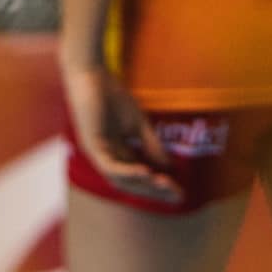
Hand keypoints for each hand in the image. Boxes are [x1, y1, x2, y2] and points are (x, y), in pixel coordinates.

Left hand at [61, 64, 181, 204]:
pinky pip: (110, 166)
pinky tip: (145, 171)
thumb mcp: (138, 124)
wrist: (91, 75)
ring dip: (143, 184)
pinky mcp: (91, 146)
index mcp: (118, 155)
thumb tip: (169, 167)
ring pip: (121, 180)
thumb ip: (151, 145)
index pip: (141, 178)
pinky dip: (127, 171)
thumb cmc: (111, 96)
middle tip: (177, 195)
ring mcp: (97, 155)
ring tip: (164, 184)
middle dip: (155, 191)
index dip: (160, 187)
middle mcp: (107, 160)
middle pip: (133, 185)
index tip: (181, 193)